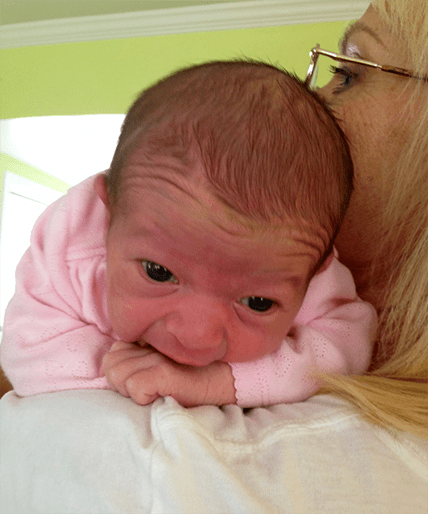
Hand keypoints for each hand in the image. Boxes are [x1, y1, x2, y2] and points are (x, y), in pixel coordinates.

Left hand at [102, 341, 235, 406]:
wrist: (224, 379)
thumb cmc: (191, 375)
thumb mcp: (161, 364)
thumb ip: (139, 360)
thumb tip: (114, 371)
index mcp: (145, 340)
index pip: (111, 354)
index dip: (120, 371)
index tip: (141, 379)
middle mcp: (149, 344)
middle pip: (110, 365)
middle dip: (120, 382)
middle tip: (145, 387)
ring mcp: (157, 358)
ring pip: (117, 376)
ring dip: (130, 390)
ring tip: (151, 391)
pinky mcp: (165, 372)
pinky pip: (135, 387)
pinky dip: (142, 397)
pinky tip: (159, 395)